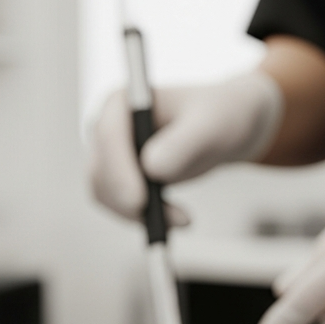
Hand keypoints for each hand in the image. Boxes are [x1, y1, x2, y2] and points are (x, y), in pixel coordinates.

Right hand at [88, 71, 283, 220]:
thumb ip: (183, 143)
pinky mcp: (123, 177)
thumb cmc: (219, 117)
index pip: (108, 138)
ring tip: (182, 220)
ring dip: (138, 214)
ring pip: (106, 194)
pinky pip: (119, 205)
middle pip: (100, 172)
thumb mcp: (210, 126)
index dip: (119, 172)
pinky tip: (175, 220)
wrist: (224, 128)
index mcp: (123, 102)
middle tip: (171, 221)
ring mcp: (113, 153)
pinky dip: (143, 218)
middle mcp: (109, 126)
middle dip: (129, 201)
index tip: (140, 202)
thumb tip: (151, 167)